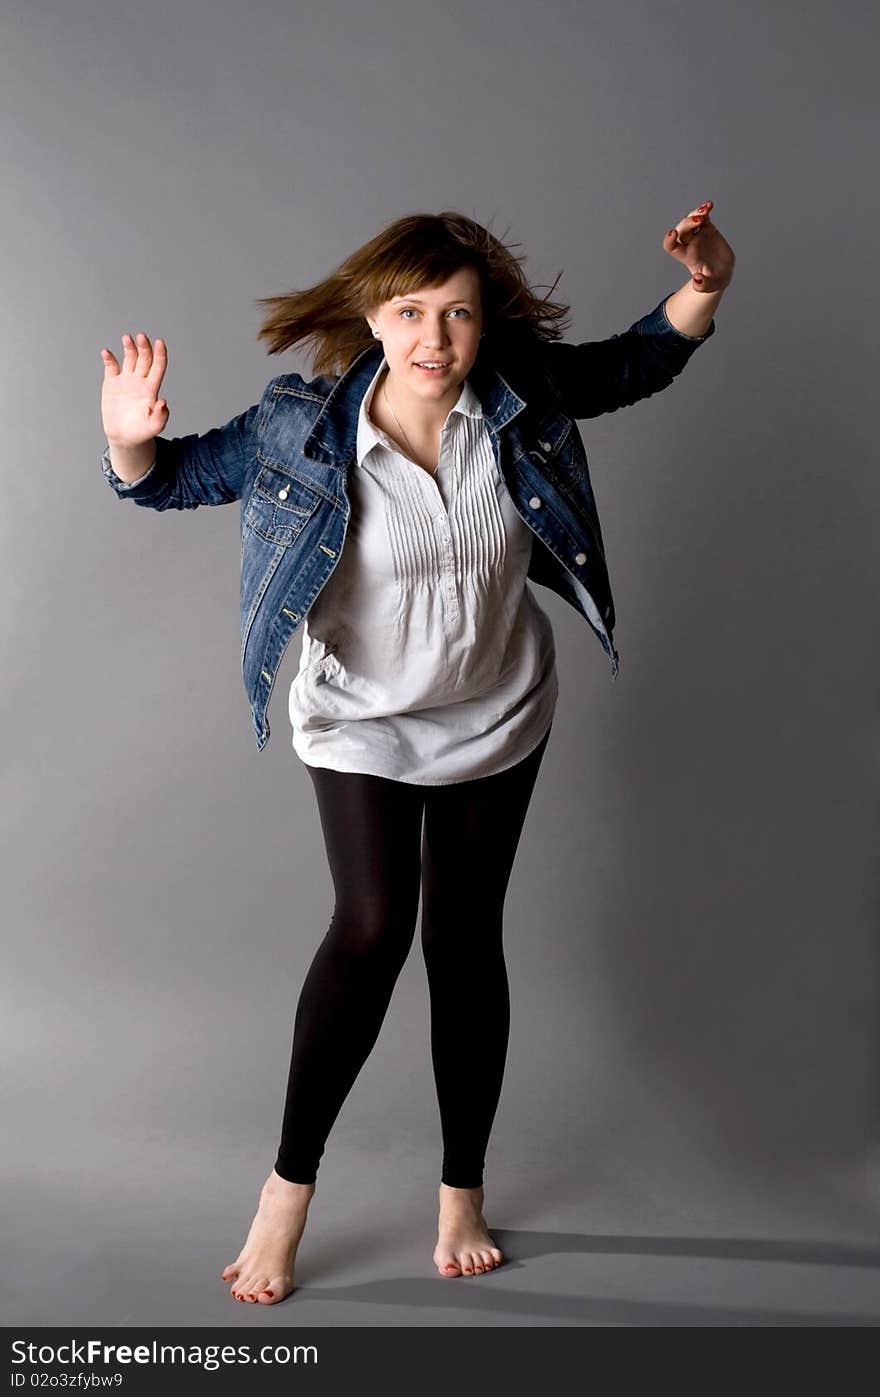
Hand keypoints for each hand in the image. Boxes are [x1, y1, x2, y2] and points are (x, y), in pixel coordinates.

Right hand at [100, 332, 168, 446]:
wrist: (124, 437)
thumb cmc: (141, 433)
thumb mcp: (154, 427)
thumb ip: (161, 416)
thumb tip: (163, 401)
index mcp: (151, 389)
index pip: (158, 367)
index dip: (160, 354)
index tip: (159, 342)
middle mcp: (140, 381)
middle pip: (144, 358)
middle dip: (144, 346)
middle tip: (141, 336)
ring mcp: (126, 380)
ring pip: (129, 358)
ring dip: (129, 347)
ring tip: (127, 338)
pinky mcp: (112, 383)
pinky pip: (111, 367)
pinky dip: (109, 358)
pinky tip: (106, 352)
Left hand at [662, 201, 734, 292]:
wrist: (721, 273)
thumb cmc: (712, 281)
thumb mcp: (709, 286)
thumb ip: (702, 286)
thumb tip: (697, 280)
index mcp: (687, 256)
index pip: (671, 246)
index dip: (669, 240)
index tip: (672, 233)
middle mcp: (689, 244)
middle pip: (682, 230)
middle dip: (688, 223)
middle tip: (698, 220)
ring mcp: (698, 235)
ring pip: (691, 220)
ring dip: (695, 214)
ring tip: (705, 210)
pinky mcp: (708, 229)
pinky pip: (704, 216)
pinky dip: (705, 210)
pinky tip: (709, 205)